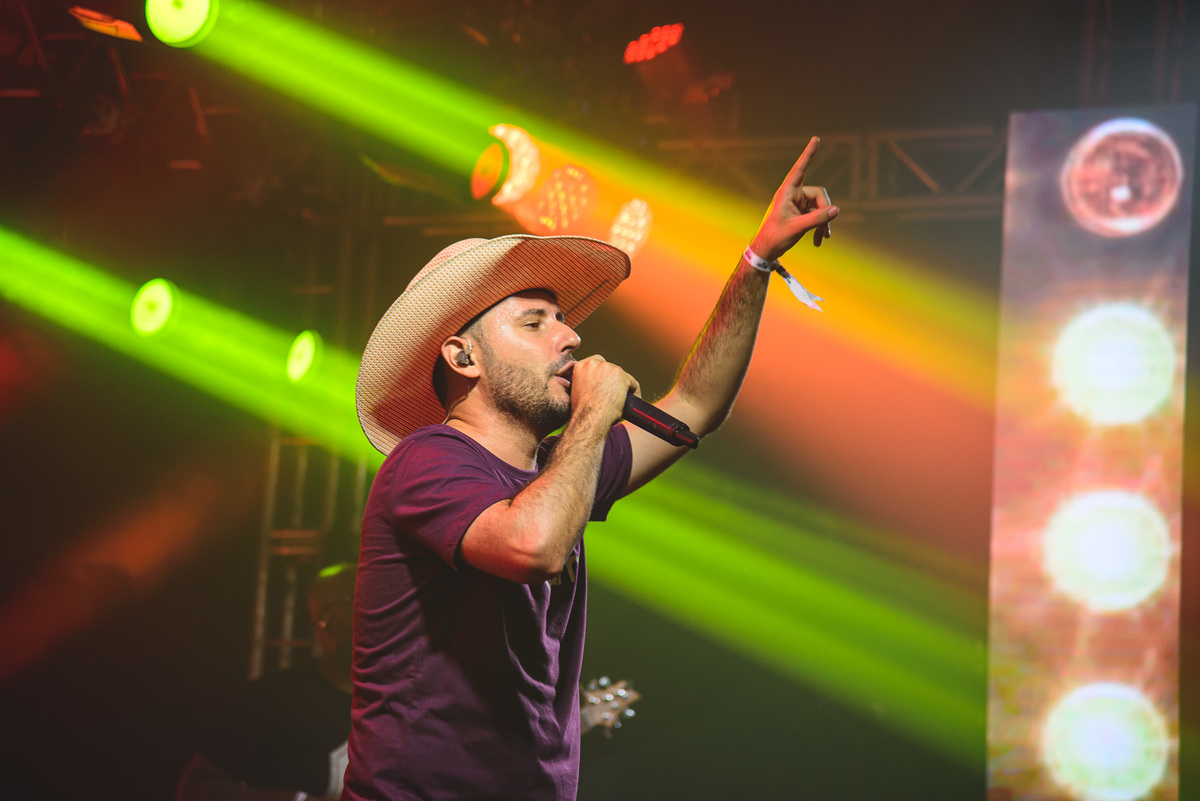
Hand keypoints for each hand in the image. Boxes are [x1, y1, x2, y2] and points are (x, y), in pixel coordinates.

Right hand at [568, 354, 639, 428]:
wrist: (589, 418)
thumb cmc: (583, 410)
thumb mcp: (577, 391)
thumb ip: (585, 382)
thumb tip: (594, 386)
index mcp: (581, 366)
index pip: (596, 364)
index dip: (602, 374)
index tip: (604, 383)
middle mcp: (594, 364)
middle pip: (610, 368)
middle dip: (612, 379)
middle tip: (613, 392)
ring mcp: (609, 368)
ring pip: (621, 375)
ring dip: (622, 385)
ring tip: (622, 398)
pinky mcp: (622, 376)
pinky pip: (633, 383)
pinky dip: (634, 392)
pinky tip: (633, 401)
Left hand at [749, 136, 838, 261]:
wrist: (766, 250)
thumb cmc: (775, 237)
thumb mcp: (797, 228)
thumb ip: (817, 219)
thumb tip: (836, 210)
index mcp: (787, 192)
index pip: (799, 169)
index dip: (808, 154)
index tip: (816, 139)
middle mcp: (793, 195)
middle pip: (819, 195)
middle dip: (825, 211)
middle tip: (824, 229)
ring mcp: (798, 204)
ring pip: (820, 207)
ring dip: (823, 223)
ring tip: (821, 238)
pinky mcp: (802, 213)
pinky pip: (817, 215)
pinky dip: (820, 227)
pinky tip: (819, 240)